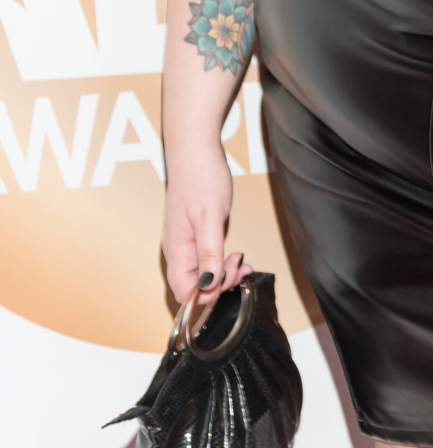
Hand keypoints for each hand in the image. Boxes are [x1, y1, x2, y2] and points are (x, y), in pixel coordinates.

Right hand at [161, 141, 251, 308]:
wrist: (195, 151)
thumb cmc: (201, 178)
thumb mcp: (210, 216)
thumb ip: (209, 252)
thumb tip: (208, 284)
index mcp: (177, 250)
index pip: (183, 293)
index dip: (206, 296)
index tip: (228, 278)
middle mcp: (178, 251)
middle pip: (193, 288)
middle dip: (219, 285)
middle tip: (239, 265)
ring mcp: (185, 243)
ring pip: (201, 275)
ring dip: (223, 274)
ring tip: (241, 260)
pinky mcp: (194, 236)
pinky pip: (206, 261)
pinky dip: (222, 263)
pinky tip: (235, 255)